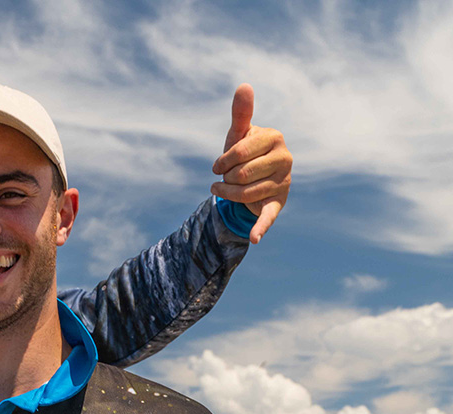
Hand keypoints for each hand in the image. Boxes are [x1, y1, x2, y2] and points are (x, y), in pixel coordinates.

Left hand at [210, 84, 292, 243]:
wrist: (250, 178)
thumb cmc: (242, 151)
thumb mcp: (239, 134)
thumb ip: (241, 112)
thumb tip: (244, 85)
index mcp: (274, 137)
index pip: (238, 153)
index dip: (221, 163)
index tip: (217, 166)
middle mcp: (285, 159)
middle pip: (240, 175)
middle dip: (224, 179)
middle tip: (223, 178)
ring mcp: (284, 182)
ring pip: (244, 194)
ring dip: (225, 195)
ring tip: (223, 190)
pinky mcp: (278, 203)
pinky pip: (269, 216)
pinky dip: (260, 227)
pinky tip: (255, 238)